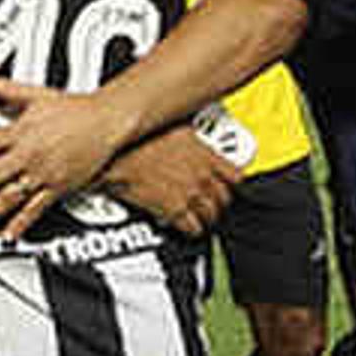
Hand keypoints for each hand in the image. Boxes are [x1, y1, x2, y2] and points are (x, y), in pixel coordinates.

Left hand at [0, 75, 143, 239]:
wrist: (107, 121)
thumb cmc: (75, 109)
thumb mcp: (37, 94)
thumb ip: (7, 88)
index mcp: (20, 133)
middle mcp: (29, 156)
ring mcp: (43, 174)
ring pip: (9, 197)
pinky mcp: (58, 188)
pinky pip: (36, 209)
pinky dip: (20, 224)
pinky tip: (7, 235)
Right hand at [95, 128, 244, 235]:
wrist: (120, 155)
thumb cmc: (140, 139)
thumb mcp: (176, 127)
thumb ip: (193, 135)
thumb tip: (196, 133)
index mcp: (206, 155)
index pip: (235, 177)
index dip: (232, 184)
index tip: (228, 186)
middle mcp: (202, 176)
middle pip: (224, 199)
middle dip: (218, 203)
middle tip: (211, 203)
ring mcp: (190, 194)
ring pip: (211, 215)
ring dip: (206, 217)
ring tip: (200, 216)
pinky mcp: (174, 211)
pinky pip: (193, 228)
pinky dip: (192, 229)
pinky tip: (187, 226)